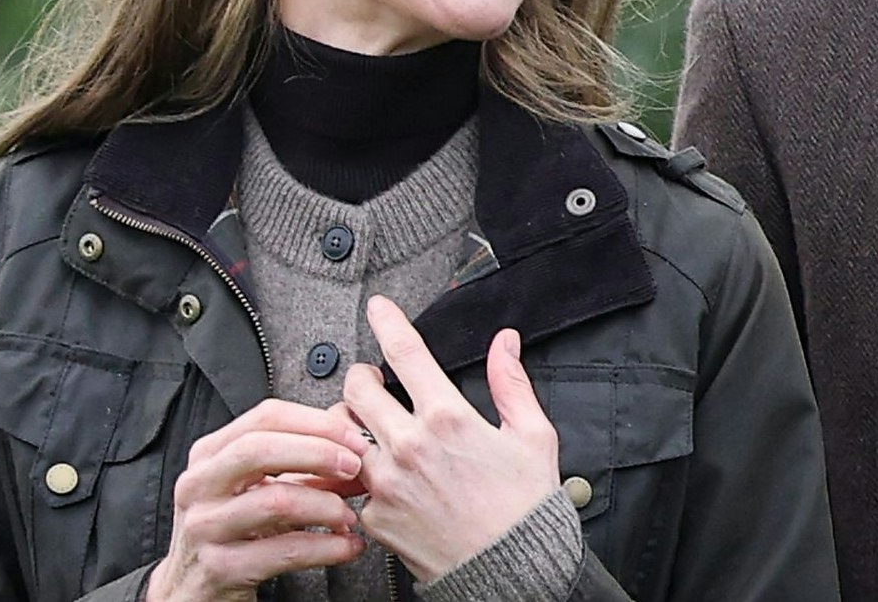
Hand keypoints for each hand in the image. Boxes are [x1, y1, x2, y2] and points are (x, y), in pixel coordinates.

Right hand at [145, 399, 374, 601]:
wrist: (192, 588)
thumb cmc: (228, 531)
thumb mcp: (250, 488)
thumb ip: (294, 463)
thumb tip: (352, 447)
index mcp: (210, 455)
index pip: (265, 417)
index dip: (316, 423)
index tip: (352, 437)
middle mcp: (200, 486)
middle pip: (262, 449)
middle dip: (319, 453)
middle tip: (354, 467)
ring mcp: (206, 527)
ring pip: (276, 501)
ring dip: (326, 506)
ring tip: (349, 515)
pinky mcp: (221, 567)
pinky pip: (284, 551)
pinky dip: (326, 547)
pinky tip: (345, 546)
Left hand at [341, 295, 562, 583]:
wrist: (512, 571)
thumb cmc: (525, 507)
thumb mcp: (533, 435)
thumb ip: (511, 382)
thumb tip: (506, 344)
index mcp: (448, 417)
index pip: (405, 351)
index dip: (386, 320)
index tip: (378, 307)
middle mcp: (410, 445)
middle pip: (357, 388)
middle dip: (361, 375)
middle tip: (372, 380)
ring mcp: (387, 482)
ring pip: (344, 434)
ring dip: (354, 424)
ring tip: (372, 429)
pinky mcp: (375, 516)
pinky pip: (354, 483)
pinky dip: (362, 475)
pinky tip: (381, 477)